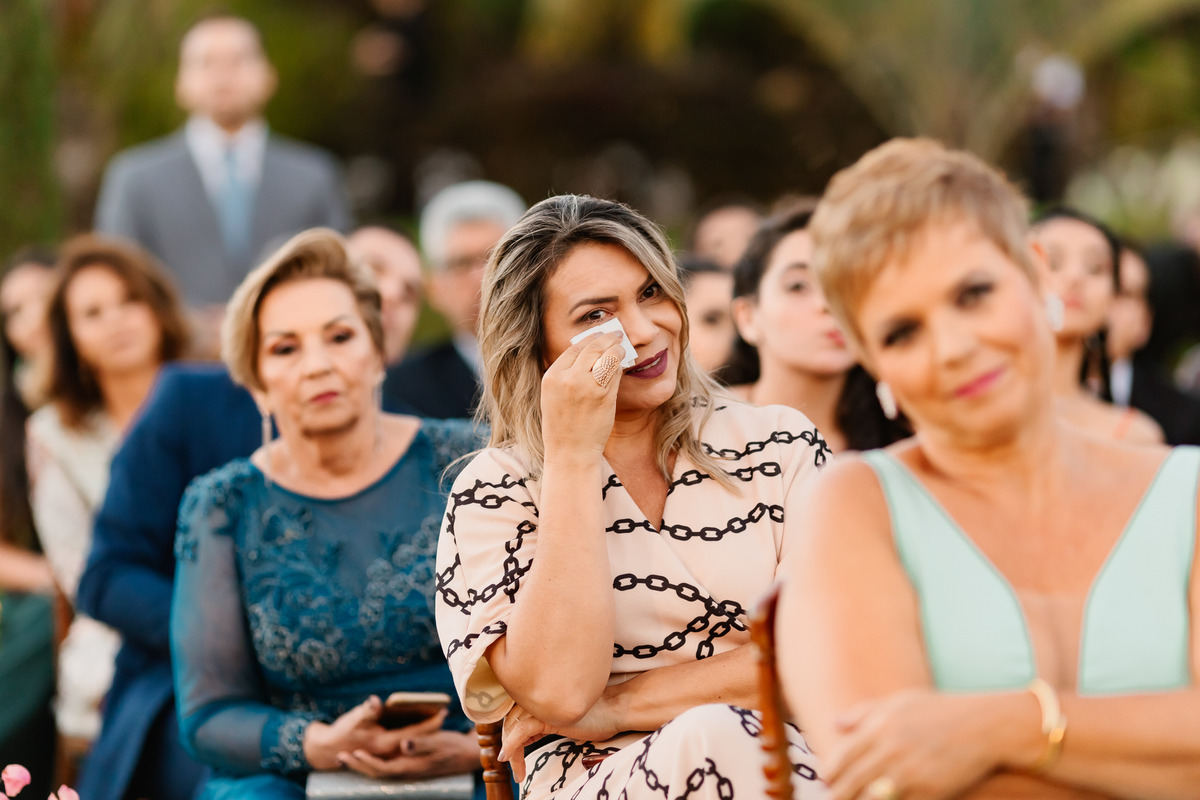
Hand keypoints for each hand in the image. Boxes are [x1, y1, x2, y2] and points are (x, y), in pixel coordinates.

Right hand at [303, 696, 445, 769]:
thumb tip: (374, 702)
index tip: (443, 711)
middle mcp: (389, 754)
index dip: (430, 723)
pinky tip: (425, 725)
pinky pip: (407, 747)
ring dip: (426, 734)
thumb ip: (367, 711)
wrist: (328, 749)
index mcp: (384, 745)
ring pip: (414, 746)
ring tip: (438, 719)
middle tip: (445, 714)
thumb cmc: (344, 731)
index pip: (415, 734)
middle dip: (433, 729)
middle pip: (418, 741)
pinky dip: (417, 737)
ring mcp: (389, 756)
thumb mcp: (354, 718)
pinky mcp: (386, 755)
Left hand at [338, 730, 479, 778]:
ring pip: (380, 771)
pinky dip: (374, 763)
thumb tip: (403, 745)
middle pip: (377, 772)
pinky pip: (387, 768)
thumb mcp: (439, 742)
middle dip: (357, 766)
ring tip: (347, 757)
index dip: (367, 762)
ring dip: (363, 765)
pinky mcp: (410, 767)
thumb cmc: (453, 745)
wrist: (467, 755)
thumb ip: (420, 744)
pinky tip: (367, 757)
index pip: (383, 768)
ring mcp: (408, 771)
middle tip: (340, 757)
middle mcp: (407, 772)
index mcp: (411, 766)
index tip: (353, 753)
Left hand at [499, 693, 621, 781]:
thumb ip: (543, 723)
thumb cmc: (595, 716)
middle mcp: (537, 696)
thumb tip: (524, 738)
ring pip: (511, 728)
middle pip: (509, 722)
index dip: (509, 736)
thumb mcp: (562, 721)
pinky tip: (511, 759)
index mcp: (540, 695)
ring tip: (518, 771)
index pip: (513, 715)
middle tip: (516, 768)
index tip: (512, 756)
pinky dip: (512, 747)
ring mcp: (540, 704)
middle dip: (509, 747)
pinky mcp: (545, 716)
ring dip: (511, 753)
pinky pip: (519, 732)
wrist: (615, 709)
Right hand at [541, 332, 626, 461]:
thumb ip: (566, 375)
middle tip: (616, 335)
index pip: (574, 348)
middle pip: (592, 347)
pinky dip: (619, 366)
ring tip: (621, 348)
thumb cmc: (563, 426)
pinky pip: (615, 373)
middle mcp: (568, 378)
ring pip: (607, 356)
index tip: (599, 336)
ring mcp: (587, 387)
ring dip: (617, 349)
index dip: (589, 339)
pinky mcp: (604, 396)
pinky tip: (621, 365)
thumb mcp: (553, 396)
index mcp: (552, 376)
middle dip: (607, 339)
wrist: (570, 452)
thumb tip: (589, 353)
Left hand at [821, 689, 1025, 799]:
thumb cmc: (941, 711)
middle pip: (851, 783)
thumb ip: (864, 712)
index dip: (829, 774)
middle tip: (836, 799)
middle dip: (838, 795)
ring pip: (871, 799)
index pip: (840, 758)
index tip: (828, 782)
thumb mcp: (900, 702)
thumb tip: (835, 724)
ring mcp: (910, 773)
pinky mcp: (930, 791)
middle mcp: (890, 750)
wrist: (986, 726)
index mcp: (879, 727)